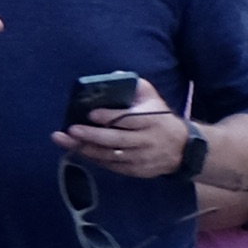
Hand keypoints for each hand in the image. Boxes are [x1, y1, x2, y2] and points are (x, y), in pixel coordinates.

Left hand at [55, 82, 196, 178]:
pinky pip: (113, 167)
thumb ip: (136, 87)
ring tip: (66, 141)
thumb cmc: (160, 118)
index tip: (90, 113)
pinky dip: (95, 159)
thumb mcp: (153, 98)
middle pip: (117, 139)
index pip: (128, 119)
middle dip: (92, 135)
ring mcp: (141, 158)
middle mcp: (146, 141)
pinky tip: (79, 151)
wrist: (182, 149)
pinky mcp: (137, 171)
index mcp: (152, 120)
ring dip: (87, 149)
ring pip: (112, 156)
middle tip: (72, 130)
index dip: (109, 117)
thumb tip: (112, 77)